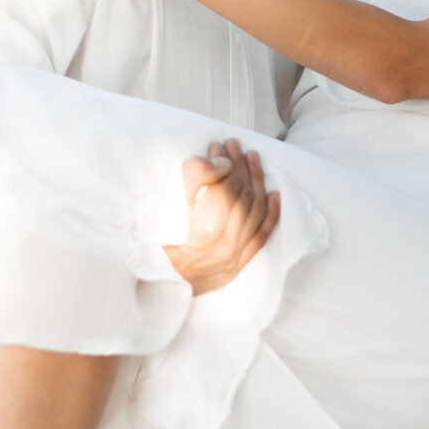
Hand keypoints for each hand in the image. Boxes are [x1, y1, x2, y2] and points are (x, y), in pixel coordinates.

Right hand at [164, 141, 280, 294]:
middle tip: (235, 146)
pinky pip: (261, 236)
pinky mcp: (237, 264)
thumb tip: (221, 162)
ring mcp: (234, 255)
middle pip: (242, 195)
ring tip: (253, 160)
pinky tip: (273, 195)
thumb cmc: (155, 242)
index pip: (226, 185)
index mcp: (205, 226)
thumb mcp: (164, 206)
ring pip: (255, 212)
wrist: (154, 281)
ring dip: (256, 182)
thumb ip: (194, 178)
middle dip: (240, 165)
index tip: (219, 146)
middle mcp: (225, 242)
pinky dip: (270, 214)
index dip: (224, 160)